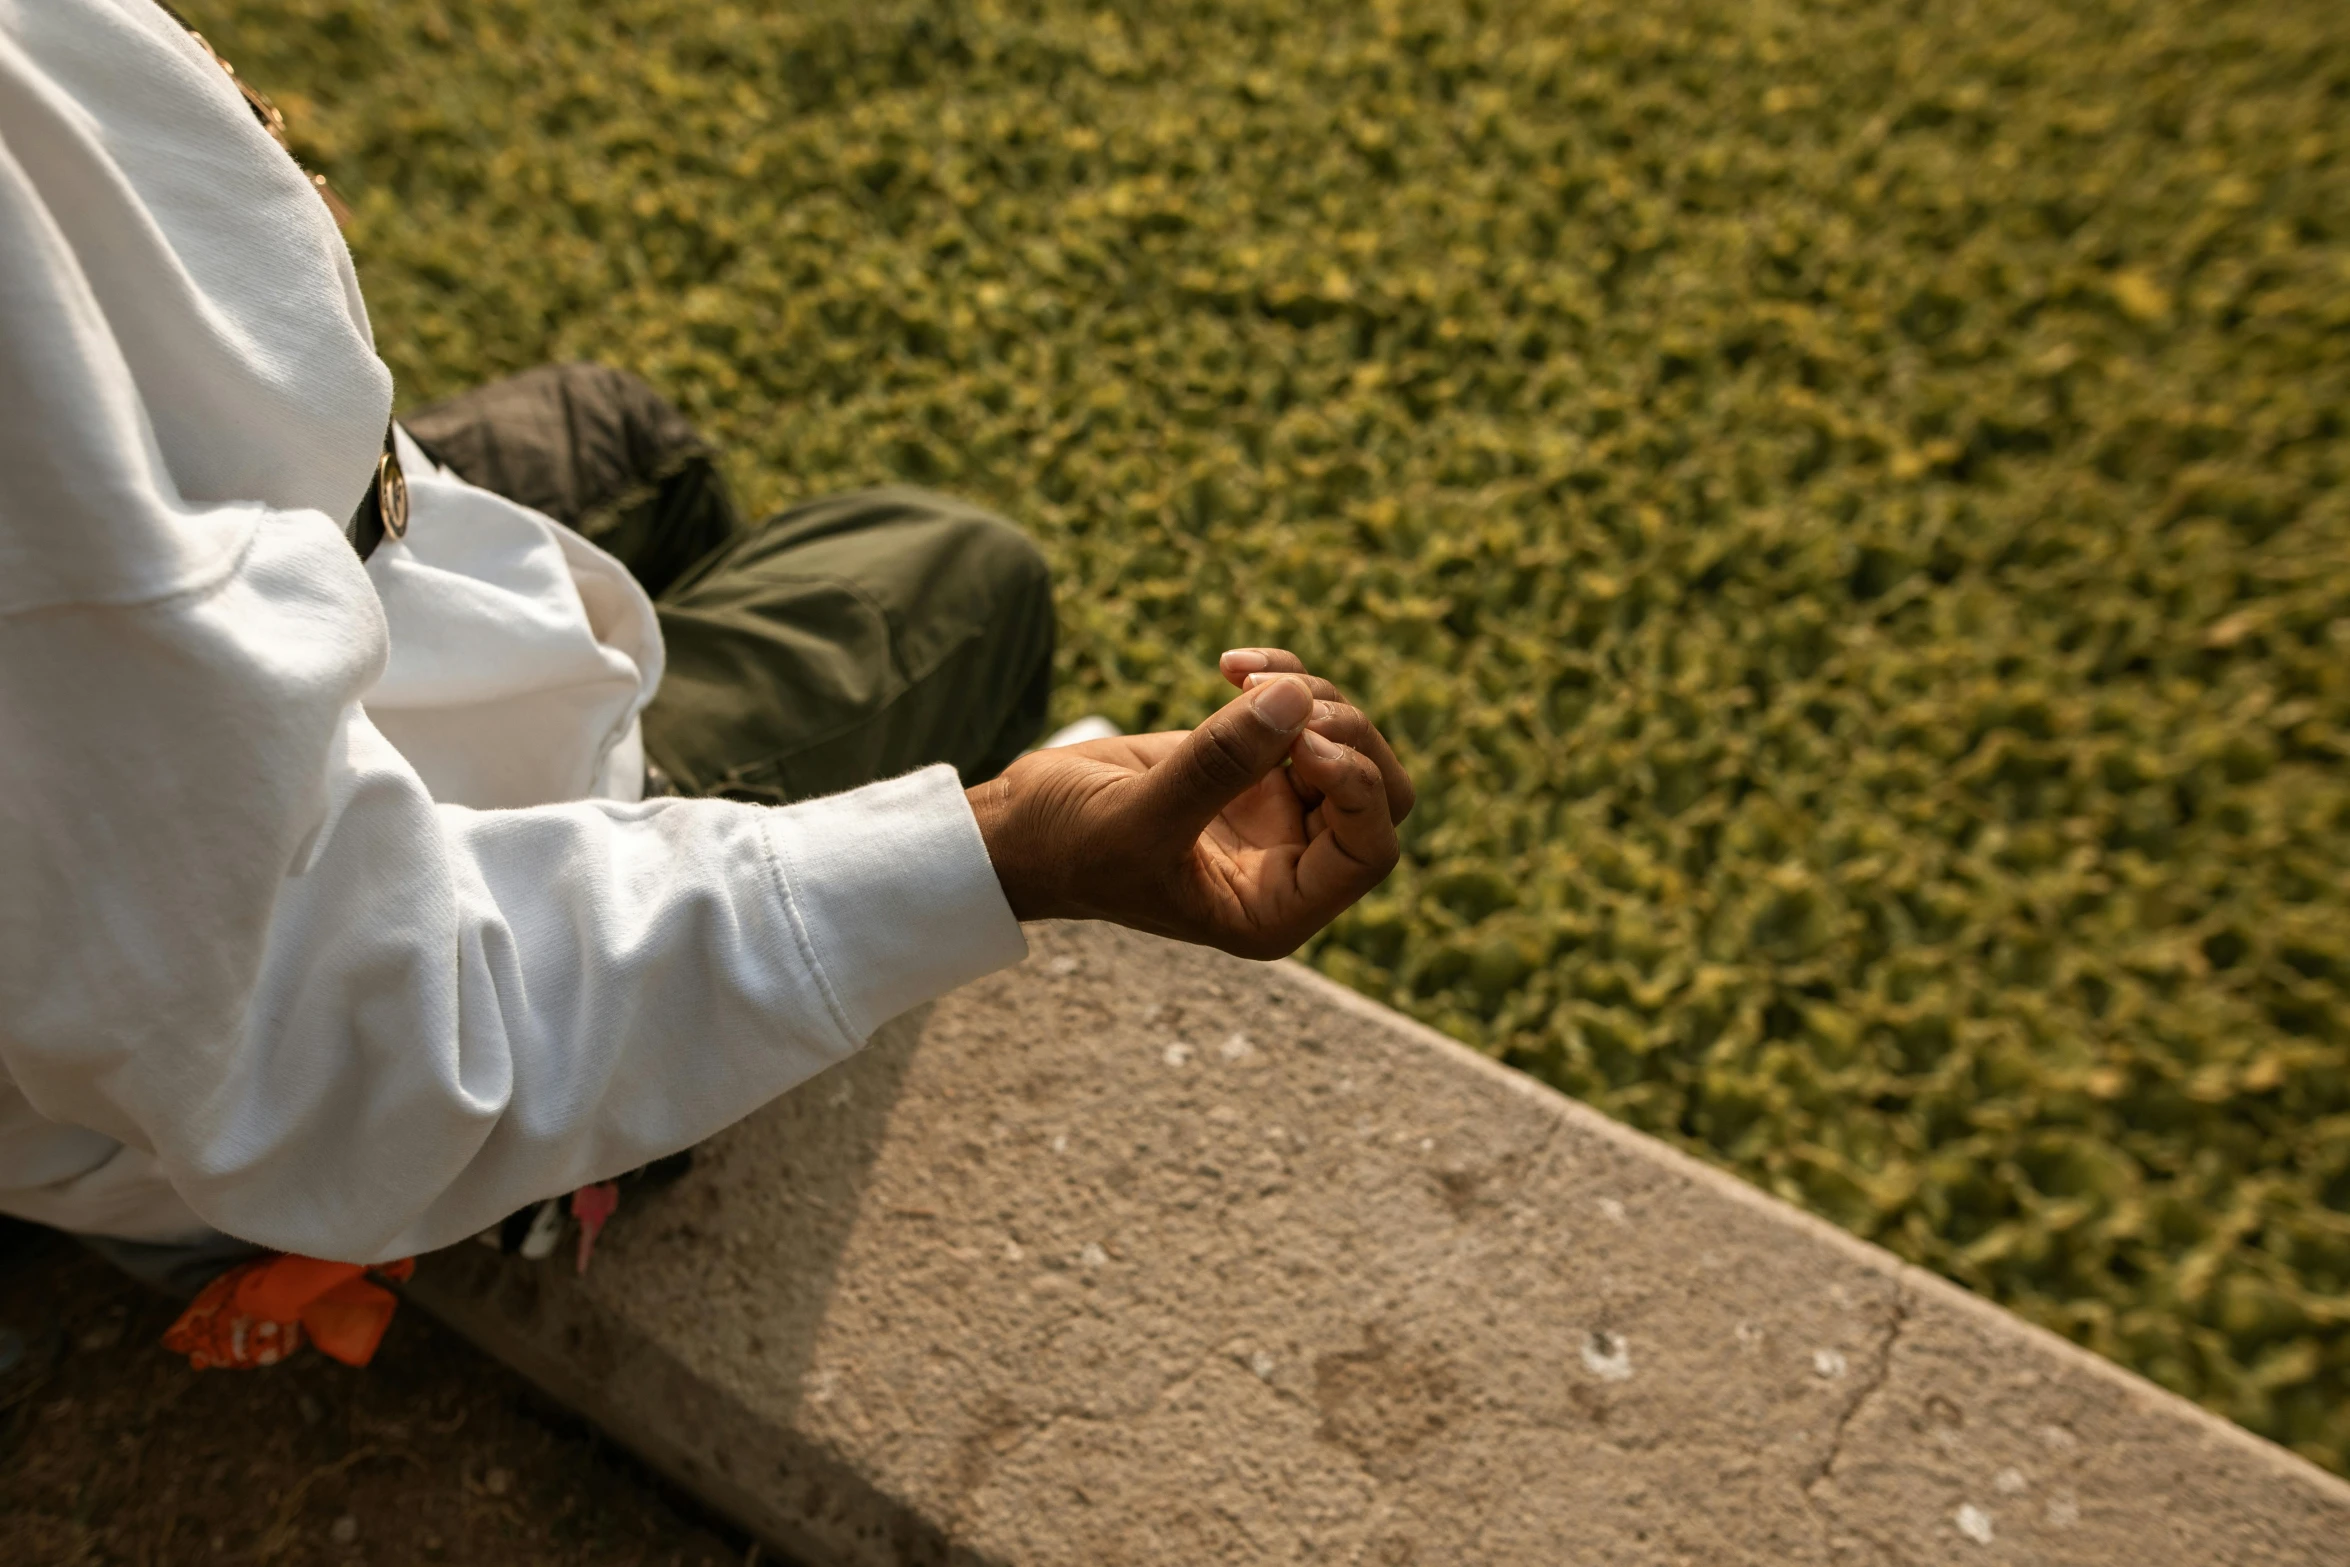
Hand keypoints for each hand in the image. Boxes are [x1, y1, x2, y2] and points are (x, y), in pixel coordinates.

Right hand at [966, 650, 1413, 959]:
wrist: (1021, 826)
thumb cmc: (1069, 848)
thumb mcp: (1139, 817)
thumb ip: (1219, 764)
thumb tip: (1296, 699)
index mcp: (1274, 909)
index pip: (1370, 852)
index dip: (1356, 788)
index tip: (1303, 745)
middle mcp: (1287, 864)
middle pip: (1378, 793)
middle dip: (1346, 733)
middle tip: (1283, 698)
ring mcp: (1274, 811)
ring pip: (1348, 741)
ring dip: (1310, 694)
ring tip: (1242, 677)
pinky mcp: (1251, 764)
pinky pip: (1303, 710)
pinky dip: (1280, 675)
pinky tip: (1230, 664)